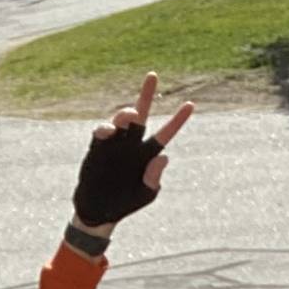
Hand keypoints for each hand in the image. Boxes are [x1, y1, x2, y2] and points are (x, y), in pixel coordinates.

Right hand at [71, 73, 194, 233]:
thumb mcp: (145, 194)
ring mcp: (115, 144)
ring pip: (122, 121)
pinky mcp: (98, 147)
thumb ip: (154, 178)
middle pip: (141, 115)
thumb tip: (164, 157)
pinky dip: (105, 128)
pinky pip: (102, 132)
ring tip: (131, 114)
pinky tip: (109, 131)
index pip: (166, 133)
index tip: (191, 105)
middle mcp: (132, 144)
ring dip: (126, 114)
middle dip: (146, 95)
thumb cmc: (126, 203)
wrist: (98, 212)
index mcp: (148, 154)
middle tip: (152, 76)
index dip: (178, 120)